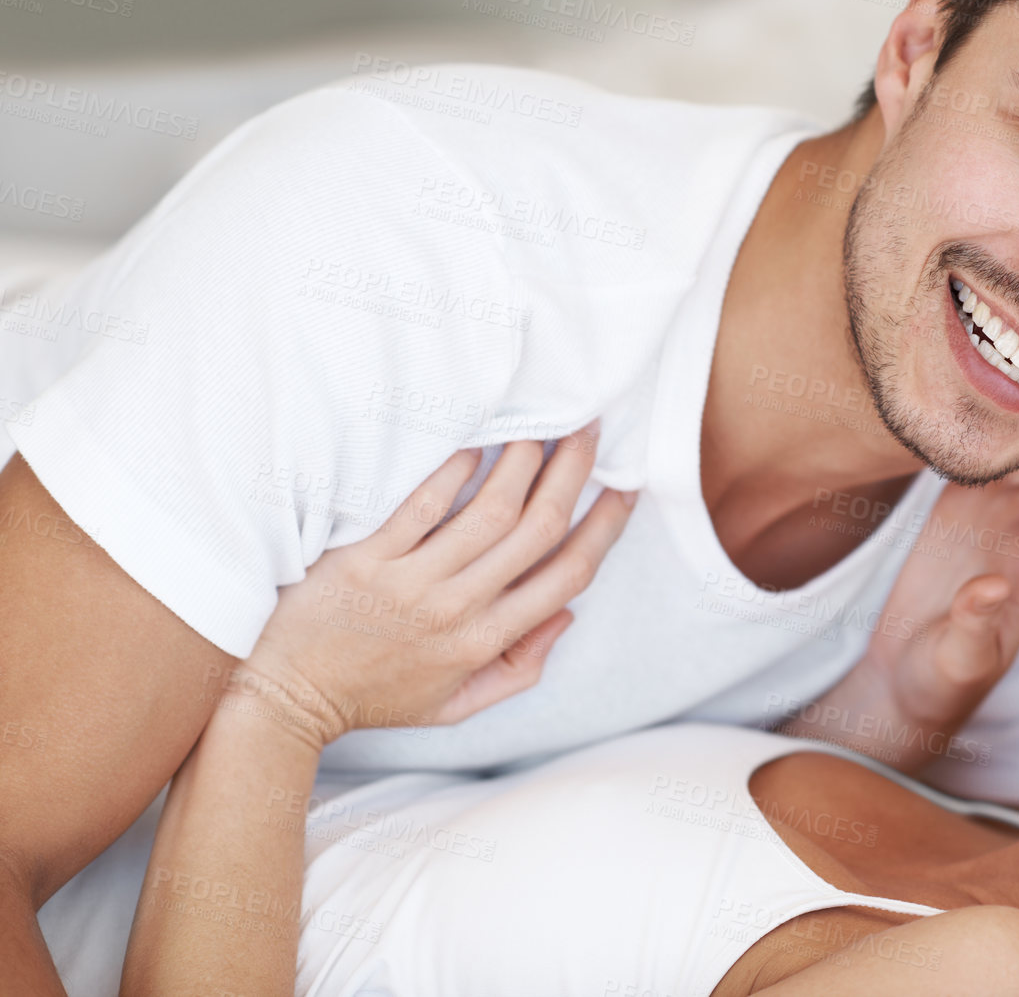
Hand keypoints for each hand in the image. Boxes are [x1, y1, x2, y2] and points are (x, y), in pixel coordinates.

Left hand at [234, 428, 633, 747]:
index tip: (623, 489)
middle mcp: (457, 610)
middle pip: (537, 530)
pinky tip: (475, 441)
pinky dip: (454, 469)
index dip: (604, 528)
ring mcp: (412, 583)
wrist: (283, 698)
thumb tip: (567, 615)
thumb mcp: (457, 706)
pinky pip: (421, 505)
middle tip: (589, 431)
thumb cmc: (373, 696)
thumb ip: (520, 668)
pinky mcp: (366, 561)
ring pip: (489, 510)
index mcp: (486, 643)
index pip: (566, 576)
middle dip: (573, 473)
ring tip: (541, 425)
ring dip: (523, 460)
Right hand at [783, 435, 1018, 771]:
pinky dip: (982, 432)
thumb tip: (993, 588)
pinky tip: (984, 393)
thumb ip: (976, 626)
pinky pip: (974, 465)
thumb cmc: (942, 683)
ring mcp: (988, 525)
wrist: (906, 685)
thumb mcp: (959, 663)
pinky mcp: (954, 518)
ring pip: (1016, 459)